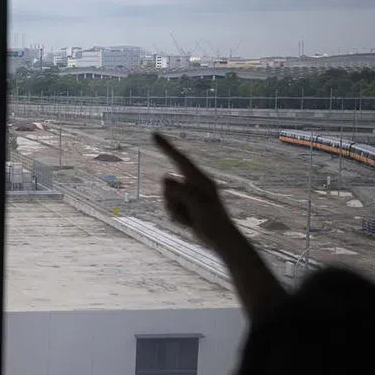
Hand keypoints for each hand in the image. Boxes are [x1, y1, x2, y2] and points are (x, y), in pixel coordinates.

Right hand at [154, 132, 235, 249]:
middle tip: (189, 212)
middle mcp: (193, 184)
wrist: (221, 240)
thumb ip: (179, 190)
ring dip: (174, 211)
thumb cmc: (213, 221)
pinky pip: (169, 208)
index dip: (166, 146)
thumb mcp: (197, 204)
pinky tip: (189, 224)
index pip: (179, 159)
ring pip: (166, 198)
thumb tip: (164, 178)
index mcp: (200, 179)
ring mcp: (188, 196)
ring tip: (191, 220)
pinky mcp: (185, 206)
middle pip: (168, 185)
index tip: (153, 134)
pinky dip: (176, 218)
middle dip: (171, 201)